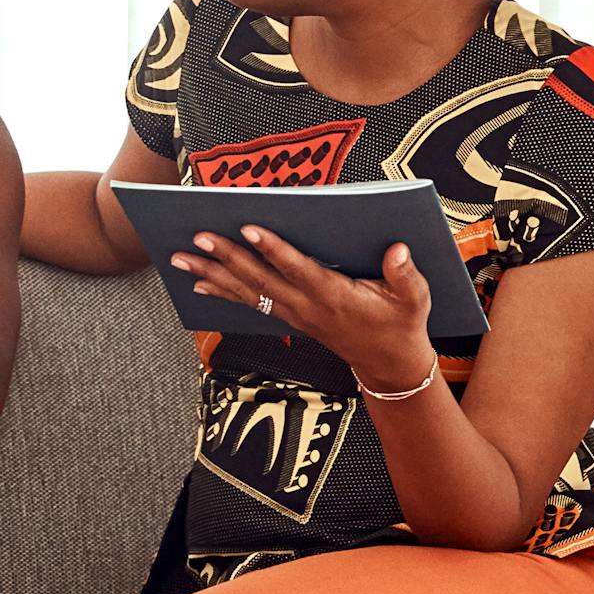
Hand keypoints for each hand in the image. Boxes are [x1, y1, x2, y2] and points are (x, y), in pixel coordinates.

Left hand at [171, 226, 436, 391]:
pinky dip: (222, 291)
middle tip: (198, 237)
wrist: (389, 364)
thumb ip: (404, 274)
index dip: (274, 250)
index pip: (298, 269)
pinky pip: (249, 303)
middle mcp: (306, 306)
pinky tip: (197, 283)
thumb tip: (399, 249)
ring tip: (180, 258)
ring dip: (211, 274)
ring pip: (246, 291)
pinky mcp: (288, 318)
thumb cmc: (401, 324)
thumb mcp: (413, 299)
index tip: (249, 229)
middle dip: (227, 258)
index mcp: (334, 296)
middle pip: (260, 279)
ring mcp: (293, 314)